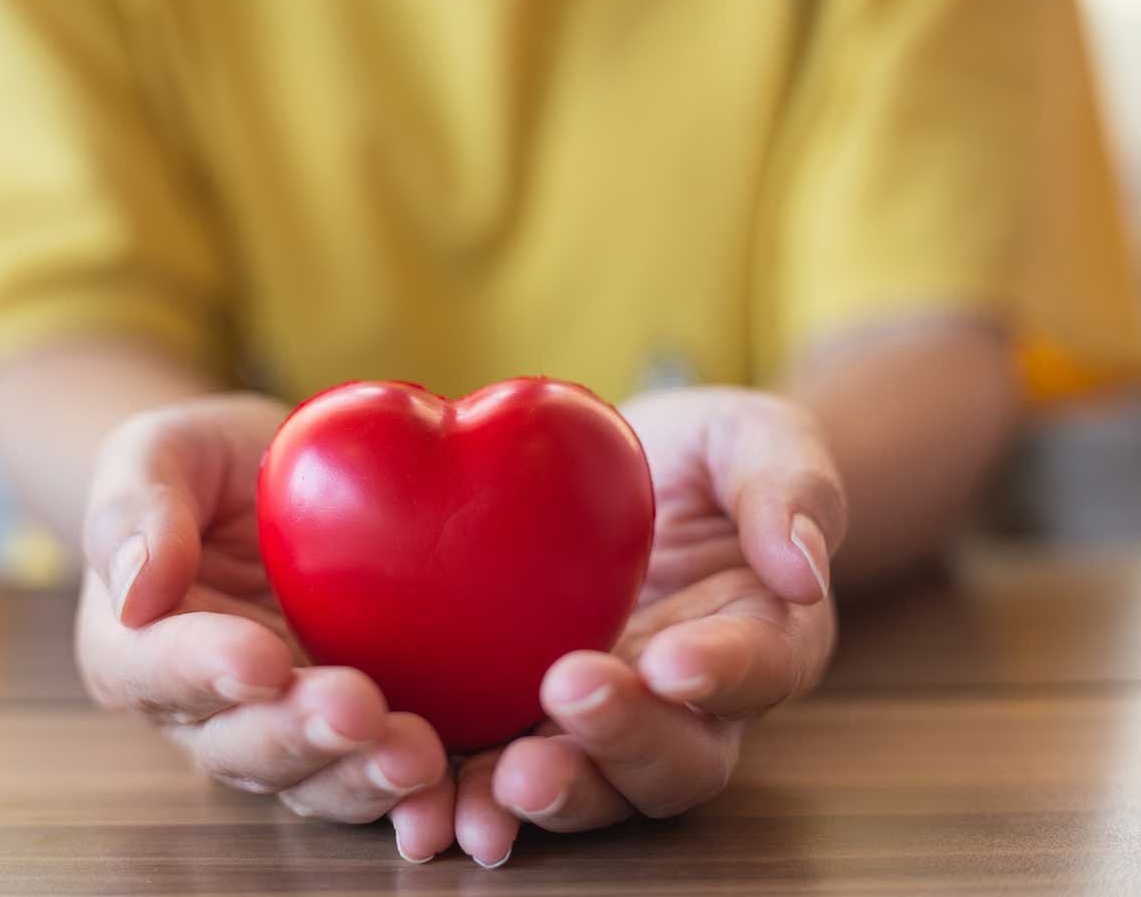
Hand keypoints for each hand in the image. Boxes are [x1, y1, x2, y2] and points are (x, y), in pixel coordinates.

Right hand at [73, 394, 454, 861]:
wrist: (277, 479)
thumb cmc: (201, 463)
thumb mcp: (157, 454)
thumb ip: (135, 508)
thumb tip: (136, 588)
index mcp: (135, 647)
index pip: (156, 670)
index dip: (205, 672)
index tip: (261, 660)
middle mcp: (204, 711)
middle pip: (239, 745)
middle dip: (299, 734)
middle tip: (357, 709)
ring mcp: (282, 728)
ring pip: (312, 777)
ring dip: (361, 775)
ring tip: (417, 755)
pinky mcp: (355, 730)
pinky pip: (378, 769)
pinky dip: (415, 791)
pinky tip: (452, 784)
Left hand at [452, 388, 846, 866]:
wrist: (627, 472)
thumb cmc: (709, 454)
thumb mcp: (758, 438)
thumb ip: (789, 488)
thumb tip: (801, 569)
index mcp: (767, 635)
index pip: (763, 669)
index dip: (724, 674)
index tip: (672, 660)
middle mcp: (695, 705)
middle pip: (678, 758)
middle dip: (623, 741)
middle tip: (567, 695)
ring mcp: (613, 721)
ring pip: (597, 786)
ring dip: (550, 792)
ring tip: (496, 783)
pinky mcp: (538, 720)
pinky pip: (512, 767)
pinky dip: (474, 790)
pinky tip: (430, 794)